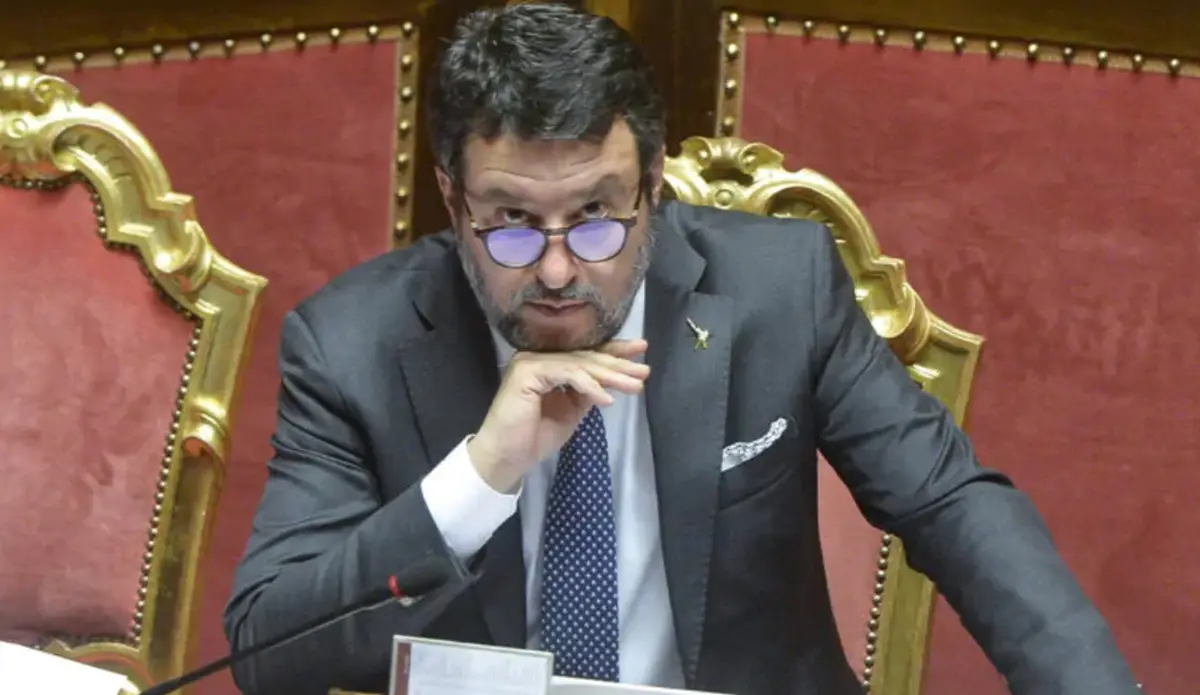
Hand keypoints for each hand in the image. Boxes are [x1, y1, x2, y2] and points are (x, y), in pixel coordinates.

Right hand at [467, 339, 649, 492]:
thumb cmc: (535, 436)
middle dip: (618, 364)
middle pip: (585, 356)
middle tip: (644, 371)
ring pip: (579, 363)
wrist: (507, 457)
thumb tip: (611, 380)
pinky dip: (589, 386)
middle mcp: (538, 357)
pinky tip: (607, 400)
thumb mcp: (570, 411)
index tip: (640, 352)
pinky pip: (567, 374)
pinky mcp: (527, 372)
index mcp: (548, 363)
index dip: (614, 352)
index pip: (585, 354)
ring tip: (634, 386)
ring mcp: (531, 362)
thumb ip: (586, 392)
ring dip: (610, 376)